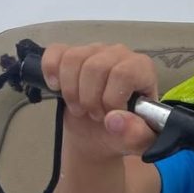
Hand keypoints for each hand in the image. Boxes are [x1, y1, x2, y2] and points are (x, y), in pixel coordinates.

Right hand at [40, 42, 159, 160]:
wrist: (103, 134)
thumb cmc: (125, 132)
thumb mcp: (139, 142)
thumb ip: (137, 134)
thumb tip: (115, 119)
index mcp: (142, 69)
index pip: (123, 74)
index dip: (111, 100)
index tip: (110, 115)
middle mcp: (120, 54)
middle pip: (95, 67)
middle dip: (90, 99)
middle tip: (95, 115)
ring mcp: (94, 50)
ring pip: (73, 59)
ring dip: (71, 91)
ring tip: (81, 108)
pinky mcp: (71, 52)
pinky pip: (55, 52)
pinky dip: (51, 71)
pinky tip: (57, 88)